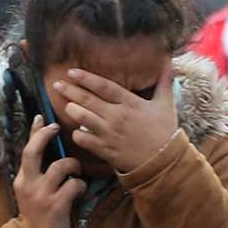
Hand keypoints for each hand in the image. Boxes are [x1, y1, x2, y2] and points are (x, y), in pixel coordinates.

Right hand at [12, 120, 86, 227]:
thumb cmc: (38, 215)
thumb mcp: (31, 193)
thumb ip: (38, 174)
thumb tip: (49, 153)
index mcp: (22, 179)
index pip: (26, 149)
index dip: (34, 132)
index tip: (41, 117)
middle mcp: (28, 184)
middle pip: (33, 151)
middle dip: (44, 135)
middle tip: (56, 127)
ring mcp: (41, 195)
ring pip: (60, 166)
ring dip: (73, 165)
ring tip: (76, 172)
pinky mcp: (56, 205)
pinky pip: (73, 185)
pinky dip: (80, 185)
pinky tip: (80, 190)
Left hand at [57, 69, 179, 176]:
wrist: (164, 162)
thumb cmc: (165, 132)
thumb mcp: (166, 105)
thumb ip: (165, 84)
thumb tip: (171, 65)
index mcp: (130, 103)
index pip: (103, 86)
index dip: (86, 78)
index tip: (72, 72)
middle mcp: (117, 116)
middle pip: (87, 100)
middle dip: (70, 91)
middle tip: (56, 84)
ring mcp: (109, 133)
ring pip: (82, 118)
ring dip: (72, 110)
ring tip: (67, 106)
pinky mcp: (105, 149)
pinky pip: (83, 139)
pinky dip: (78, 134)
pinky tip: (77, 131)